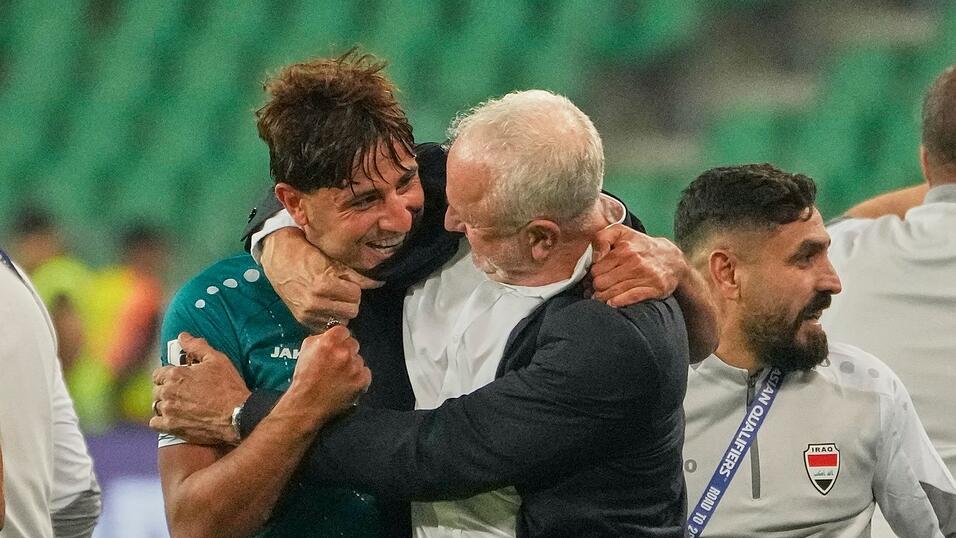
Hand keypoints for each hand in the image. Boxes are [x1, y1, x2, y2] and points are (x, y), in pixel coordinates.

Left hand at [149, 333, 250, 445]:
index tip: (177, 379)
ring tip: (179, 407)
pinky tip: (173, 419)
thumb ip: (197, 346)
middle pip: (156, 390)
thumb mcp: (217, 360)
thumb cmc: (228, 387)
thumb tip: (182, 336)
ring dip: (165, 405)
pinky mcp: (171, 427)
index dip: (167, 376)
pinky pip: (155, 424)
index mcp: (175, 374)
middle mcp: (167, 392)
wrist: (237, 415)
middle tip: (181, 394)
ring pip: (156, 406)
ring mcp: (168, 411)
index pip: (158, 374)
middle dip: (166, 390)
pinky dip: (161, 421)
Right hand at [260, 228, 382, 331]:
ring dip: (341, 311)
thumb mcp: (331, 260)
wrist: (278, 259)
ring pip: (341, 321)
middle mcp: (314, 302)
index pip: (356, 296)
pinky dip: (330, 318)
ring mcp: (307, 313)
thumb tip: (377, 283)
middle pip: (351, 311)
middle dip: (351, 301)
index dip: (355, 288)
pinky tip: (325, 306)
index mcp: (323, 285)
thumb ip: (355, 275)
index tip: (348, 283)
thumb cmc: (305, 254)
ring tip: (334, 299)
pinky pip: (327, 326)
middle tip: (343, 291)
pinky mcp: (302, 319)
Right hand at [284, 325, 371, 429]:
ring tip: (339, 376)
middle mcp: (344, 352)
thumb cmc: (304, 377)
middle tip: (337, 363)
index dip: (339, 338)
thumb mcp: (306, 349)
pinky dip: (358, 378)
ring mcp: (355, 367)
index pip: (343, 331)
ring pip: (359, 360)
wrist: (306, 404)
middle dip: (346, 351)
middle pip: (353, 344)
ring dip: (352, 365)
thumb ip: (321, 338)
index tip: (336, 345)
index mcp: (330, 341)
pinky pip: (365, 373)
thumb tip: (332, 334)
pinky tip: (347, 383)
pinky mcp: (362, 381)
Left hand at [590, 224, 685, 306]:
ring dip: (603, 298)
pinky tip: (612, 303)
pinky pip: (630, 298)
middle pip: (601, 282)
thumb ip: (602, 238)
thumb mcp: (621, 233)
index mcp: (624, 248)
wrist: (672, 259)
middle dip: (596, 288)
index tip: (592, 278)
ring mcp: (645, 276)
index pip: (596, 269)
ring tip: (600, 298)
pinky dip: (618, 302)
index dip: (591, 276)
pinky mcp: (654, 288)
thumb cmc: (641, 246)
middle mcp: (634, 262)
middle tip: (596, 289)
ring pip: (613, 292)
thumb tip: (594, 257)